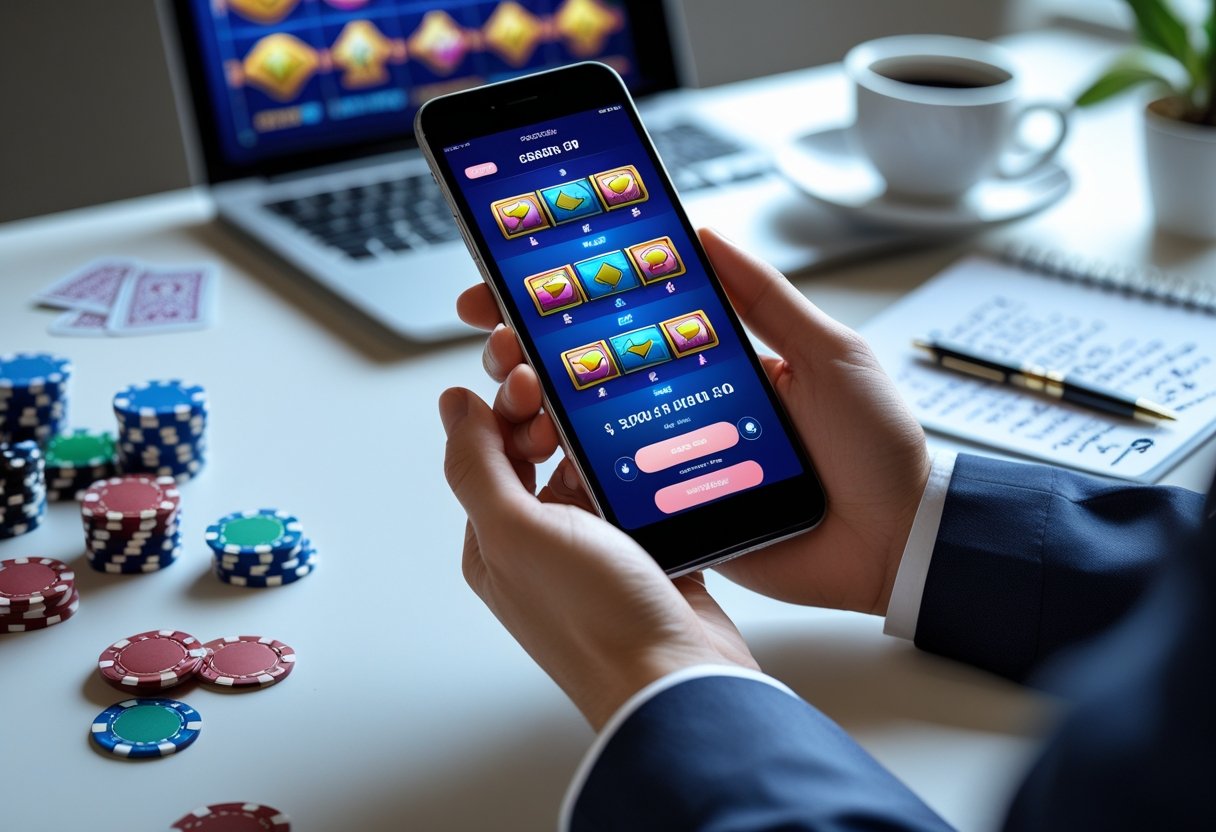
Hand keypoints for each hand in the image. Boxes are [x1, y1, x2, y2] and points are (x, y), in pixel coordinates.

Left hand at [440, 387, 756, 730]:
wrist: (678, 678)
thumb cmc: (594, 620)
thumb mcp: (516, 533)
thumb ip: (478, 466)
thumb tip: (453, 406)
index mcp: (495, 541)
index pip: (488, 452)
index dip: (505, 407)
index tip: (532, 377)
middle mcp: (540, 544)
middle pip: (536, 454)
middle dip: (548, 414)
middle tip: (573, 391)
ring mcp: (595, 548)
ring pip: (589, 468)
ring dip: (597, 439)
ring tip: (615, 418)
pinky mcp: (645, 551)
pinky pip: (636, 491)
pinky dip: (641, 466)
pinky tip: (650, 445)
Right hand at [457, 229, 930, 615]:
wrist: (899, 541)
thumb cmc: (876, 446)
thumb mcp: (828, 353)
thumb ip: (766, 298)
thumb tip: (702, 234)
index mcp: (715, 362)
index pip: (626, 322)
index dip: (567, 301)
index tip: (511, 283)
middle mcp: (685, 408)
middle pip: (590, 376)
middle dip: (531, 354)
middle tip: (499, 342)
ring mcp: (676, 465)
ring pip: (591, 436)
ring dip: (541, 414)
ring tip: (517, 397)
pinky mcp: (678, 517)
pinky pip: (618, 498)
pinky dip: (575, 482)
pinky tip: (540, 460)